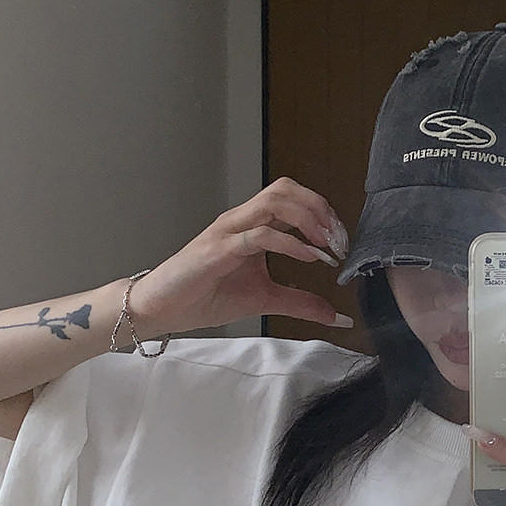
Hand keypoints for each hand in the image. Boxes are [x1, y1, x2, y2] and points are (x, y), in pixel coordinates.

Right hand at [127, 179, 352, 335]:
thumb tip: (337, 315)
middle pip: (285, 189)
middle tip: (339, 239)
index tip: (342, 240)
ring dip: (308, 219)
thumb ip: (301, 302)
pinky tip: (308, 257)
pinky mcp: (219, 248)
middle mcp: (241, 220)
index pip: (292, 198)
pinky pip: (259, 234)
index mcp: (252, 225)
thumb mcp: (265, 299)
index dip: (322, 212)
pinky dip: (290, 243)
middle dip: (319, 208)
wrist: (164, 308)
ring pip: (274, 202)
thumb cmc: (206, 296)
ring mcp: (229, 230)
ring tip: (327, 244)